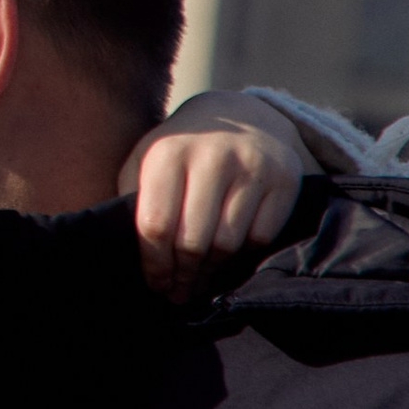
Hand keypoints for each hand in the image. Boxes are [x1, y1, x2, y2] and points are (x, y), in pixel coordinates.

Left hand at [120, 91, 306, 299]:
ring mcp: (251, 166)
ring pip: (227, 244)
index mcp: (168, 153)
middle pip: (193, 242)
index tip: (156, 283)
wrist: (244, 116)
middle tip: (178, 291)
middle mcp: (211, 156)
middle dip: (183, 275)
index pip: (156, 226)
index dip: (154, 264)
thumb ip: (132, 198)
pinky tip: (229, 256)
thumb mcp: (147, 160)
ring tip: (200, 277)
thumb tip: (125, 251)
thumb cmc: (183, 151)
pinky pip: (260, 238)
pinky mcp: (284, 179)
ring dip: (211, 270)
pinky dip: (243, 255)